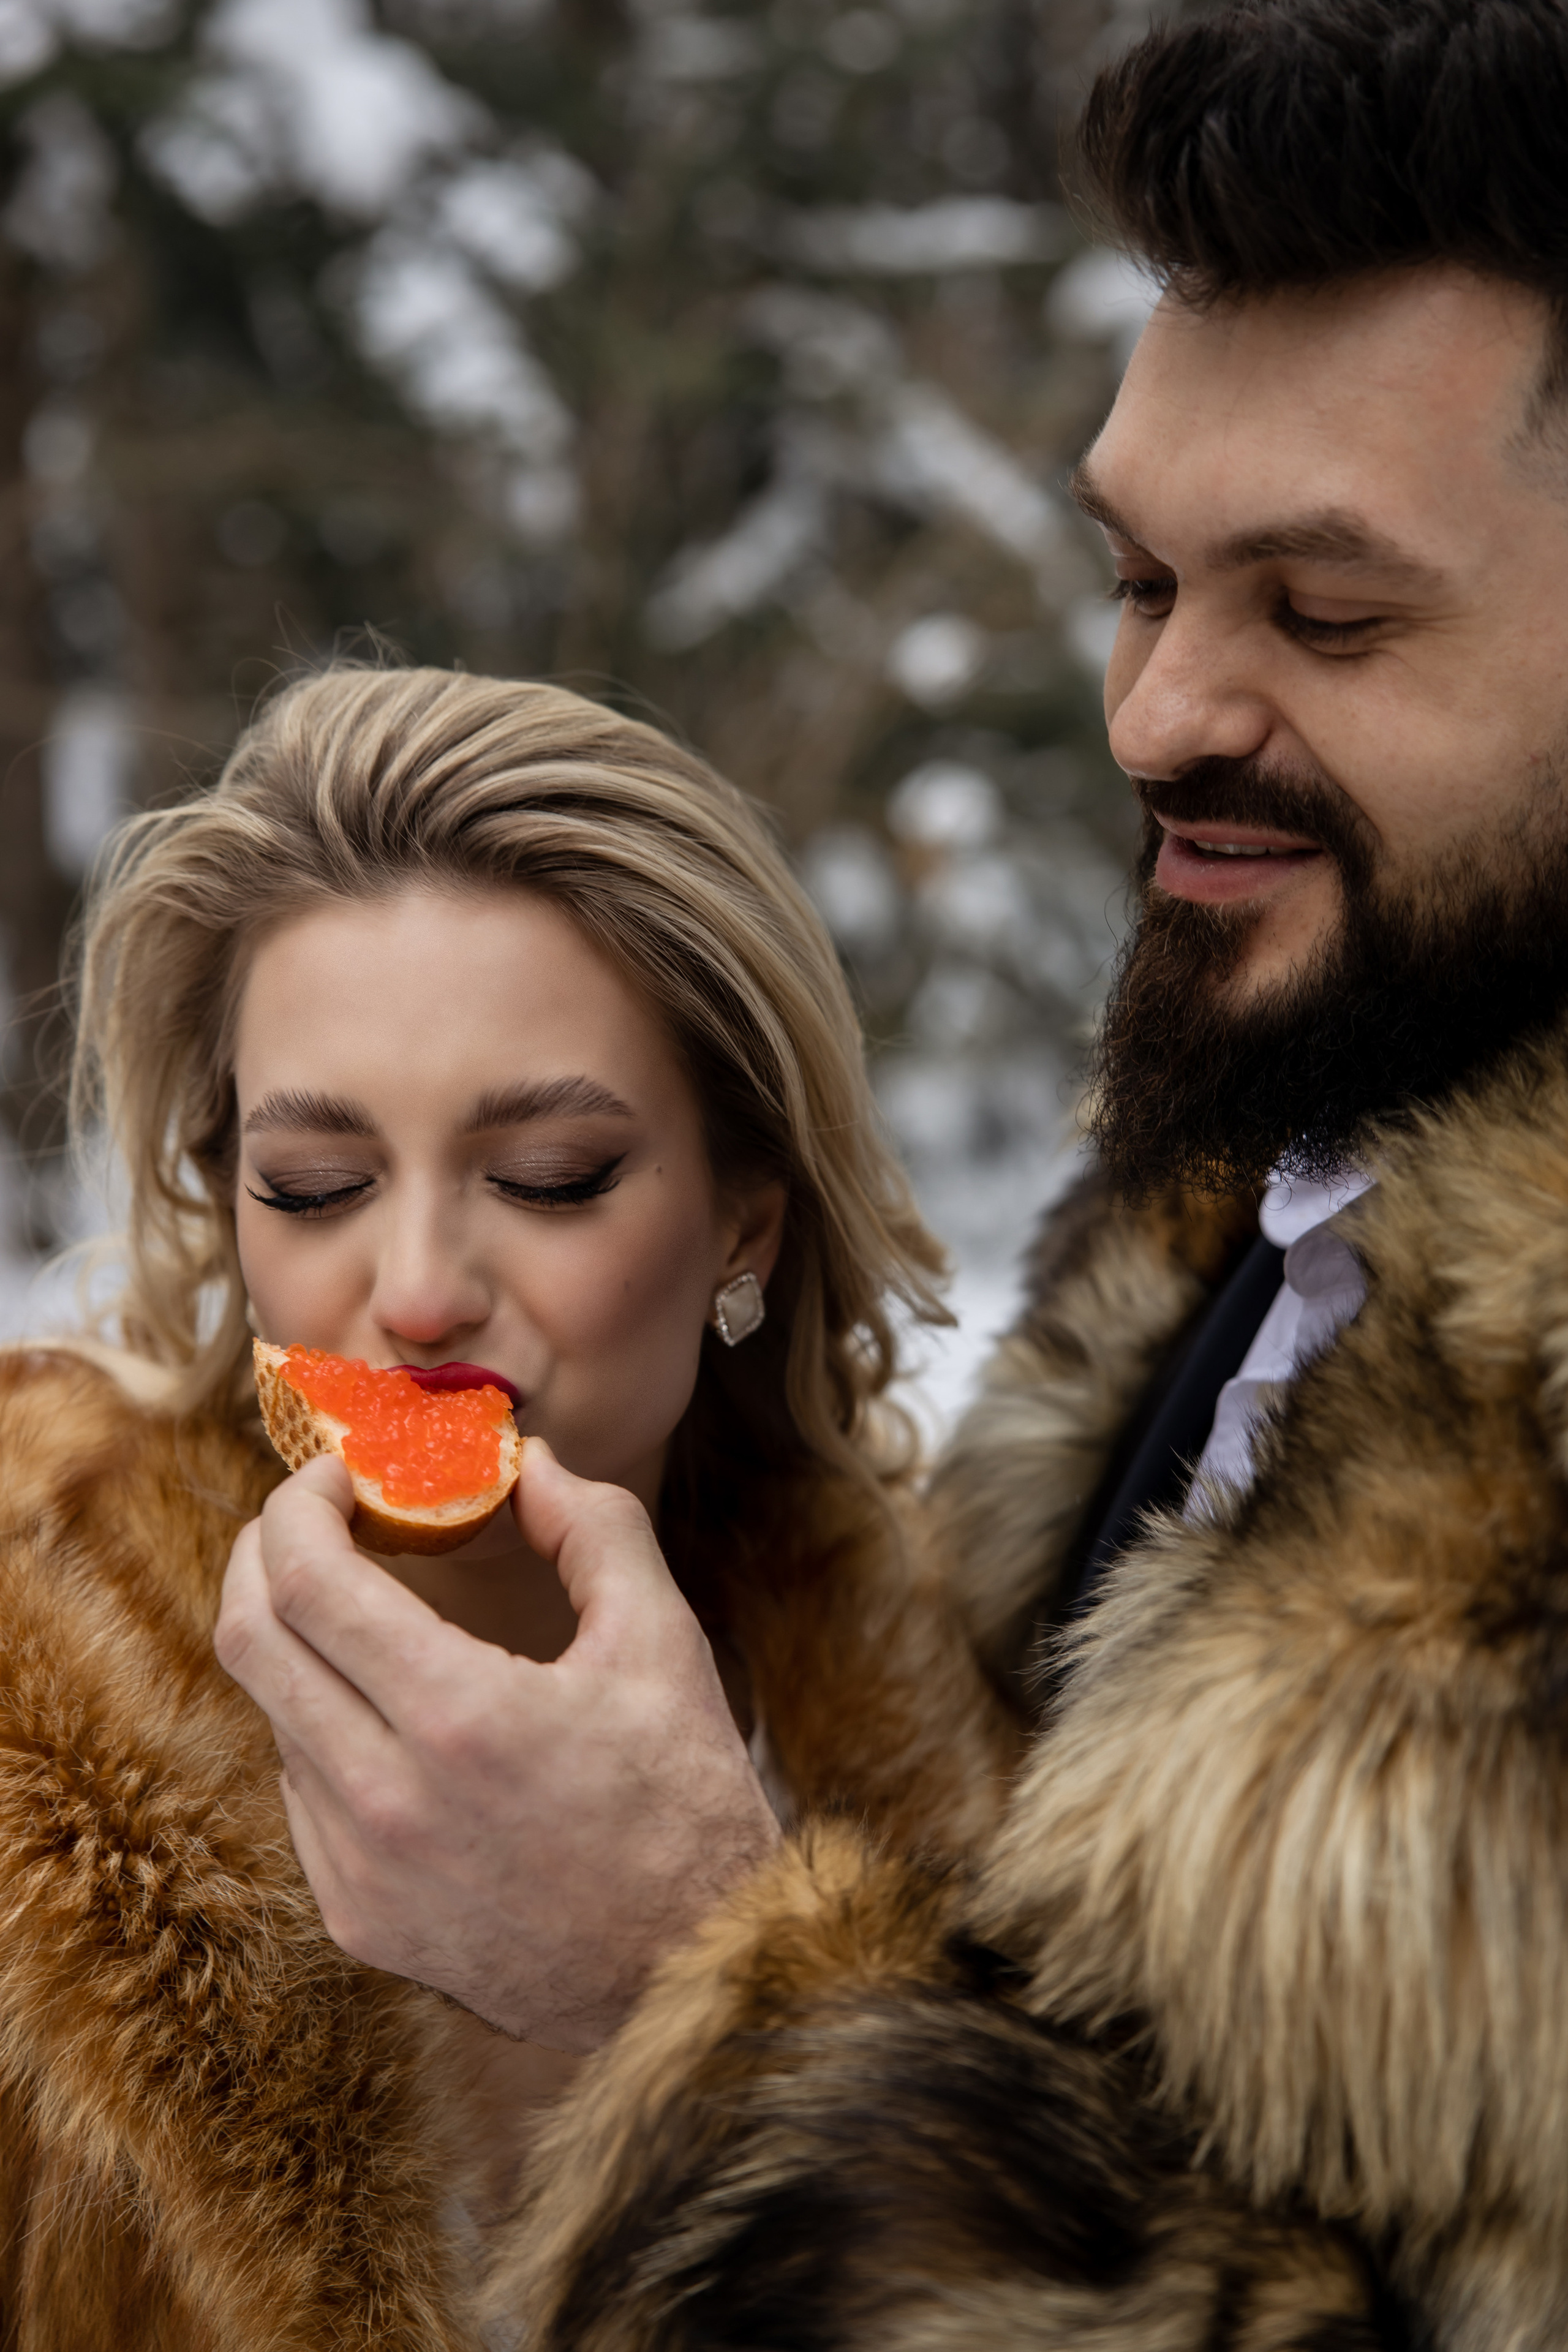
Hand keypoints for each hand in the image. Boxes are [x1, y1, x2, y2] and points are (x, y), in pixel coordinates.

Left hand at [215, 1442, 781, 2048]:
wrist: (690, 1972)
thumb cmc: (684, 1798)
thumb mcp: (661, 1640)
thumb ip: (592, 1527)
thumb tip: (523, 1461)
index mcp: (460, 1717)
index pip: (306, 1578)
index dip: (300, 1504)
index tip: (336, 1475)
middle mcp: (386, 1800)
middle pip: (251, 1639)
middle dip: (264, 1553)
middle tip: (313, 1518)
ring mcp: (360, 1872)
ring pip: (272, 1715)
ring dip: (298, 1641)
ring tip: (362, 1608)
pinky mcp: (358, 1920)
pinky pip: (300, 1794)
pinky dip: (322, 1727)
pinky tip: (388, 1711)